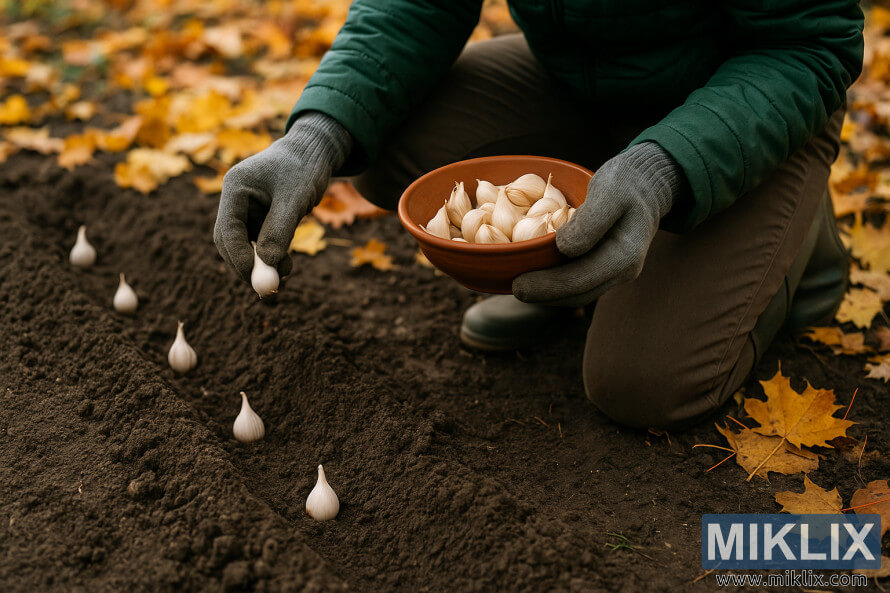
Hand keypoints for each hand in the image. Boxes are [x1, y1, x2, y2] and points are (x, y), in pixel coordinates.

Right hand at [213, 112, 350, 281]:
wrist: (316, 152)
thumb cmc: (305, 168)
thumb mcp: (294, 199)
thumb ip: (279, 230)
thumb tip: (267, 264)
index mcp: (234, 186)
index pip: (227, 230)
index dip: (239, 258)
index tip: (257, 279)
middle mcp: (234, 199)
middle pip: (229, 243)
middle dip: (247, 267)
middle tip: (268, 289)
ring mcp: (244, 209)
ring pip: (244, 247)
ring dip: (262, 265)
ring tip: (288, 273)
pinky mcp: (257, 218)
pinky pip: (258, 245)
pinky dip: (271, 258)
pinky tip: (288, 265)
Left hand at [512, 143, 683, 306]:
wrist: (648, 182)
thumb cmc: (626, 182)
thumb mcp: (609, 191)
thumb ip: (590, 220)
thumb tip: (563, 248)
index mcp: (624, 256)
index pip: (579, 281)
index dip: (546, 286)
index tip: (518, 285)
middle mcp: (622, 271)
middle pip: (576, 294)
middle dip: (543, 295)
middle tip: (512, 289)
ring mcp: (615, 272)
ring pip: (576, 293)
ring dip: (548, 293)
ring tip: (519, 284)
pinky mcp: (605, 266)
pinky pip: (579, 282)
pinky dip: (556, 283)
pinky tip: (536, 273)